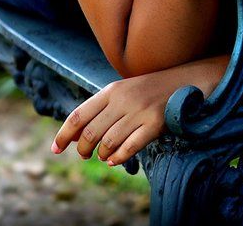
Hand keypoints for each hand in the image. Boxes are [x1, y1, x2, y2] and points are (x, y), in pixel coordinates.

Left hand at [51, 57, 226, 164]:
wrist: (187, 81)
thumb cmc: (150, 90)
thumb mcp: (124, 92)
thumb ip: (101, 110)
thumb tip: (76, 136)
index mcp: (111, 90)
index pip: (79, 114)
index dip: (64, 134)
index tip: (55, 149)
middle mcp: (123, 99)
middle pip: (91, 132)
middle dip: (84, 149)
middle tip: (85, 154)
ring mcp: (140, 111)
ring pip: (108, 142)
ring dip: (102, 155)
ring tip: (104, 156)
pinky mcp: (155, 123)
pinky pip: (130, 147)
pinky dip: (118, 158)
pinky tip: (115, 160)